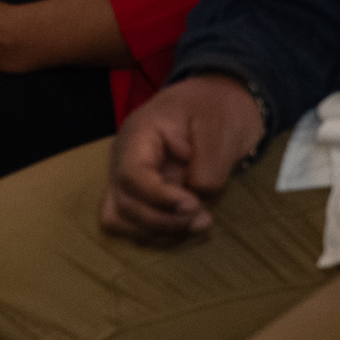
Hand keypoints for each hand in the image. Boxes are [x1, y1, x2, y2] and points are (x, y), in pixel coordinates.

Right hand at [102, 73, 266, 246]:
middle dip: (163, 220)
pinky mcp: (143, 196)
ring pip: (121, 220)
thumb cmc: (216, 109)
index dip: (158, 198)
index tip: (193, 204)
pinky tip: (189, 227)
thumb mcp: (218, 129)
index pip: (130, 176)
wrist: (217, 104)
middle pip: (124, 204)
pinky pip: (136, 226)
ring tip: (198, 225)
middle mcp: (125, 160)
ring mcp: (131, 180)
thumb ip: (208, 167)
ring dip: (158, 232)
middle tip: (204, 219)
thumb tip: (197, 198)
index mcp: (138, 136)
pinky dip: (161, 235)